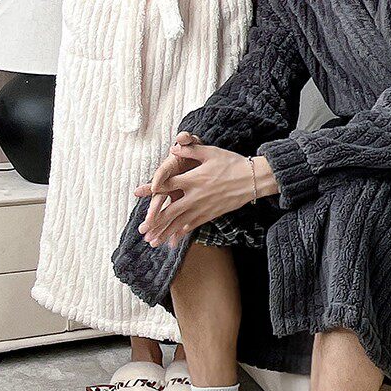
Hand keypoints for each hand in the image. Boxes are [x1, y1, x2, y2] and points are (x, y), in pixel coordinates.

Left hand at [137, 142, 254, 248]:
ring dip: (165, 233)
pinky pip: (193, 226)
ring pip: (180, 223)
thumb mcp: (211, 152)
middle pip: (170, 211)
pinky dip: (181, 234)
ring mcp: (203, 208)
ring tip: (152, 242)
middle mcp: (195, 196)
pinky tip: (173, 241)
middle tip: (142, 231)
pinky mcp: (210, 214)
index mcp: (193, 179)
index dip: (151, 188)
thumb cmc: (231, 163)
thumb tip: (173, 148)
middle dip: (155, 222)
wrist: (252, 179)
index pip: (167, 184)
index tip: (138, 193)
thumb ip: (190, 151)